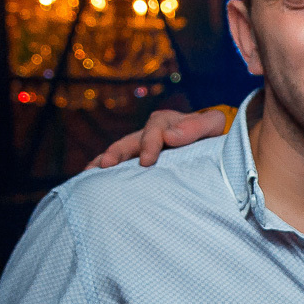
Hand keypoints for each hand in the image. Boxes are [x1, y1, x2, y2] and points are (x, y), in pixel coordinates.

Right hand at [83, 107, 228, 169]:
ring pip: (120, 153)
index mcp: (165, 122)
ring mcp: (141, 148)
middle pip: (129, 141)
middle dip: (117, 152)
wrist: (212, 146)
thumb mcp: (212, 126)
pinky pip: (120, 167)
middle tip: (107, 165)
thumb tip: (170, 136)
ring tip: (91, 173)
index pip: (154, 129)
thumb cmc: (212, 136)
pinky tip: (90, 181)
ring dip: (105, 162)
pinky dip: (105, 172)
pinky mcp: (138, 164)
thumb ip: (198, 126)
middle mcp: (149, 134)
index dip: (149, 143)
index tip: (147, 160)